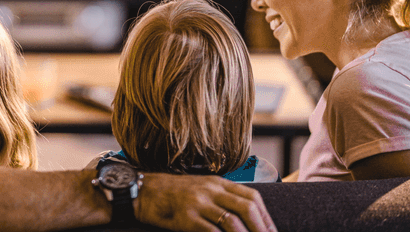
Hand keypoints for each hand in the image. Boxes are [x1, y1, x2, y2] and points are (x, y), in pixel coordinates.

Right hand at [136, 173, 276, 231]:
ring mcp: (198, 203)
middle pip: (246, 207)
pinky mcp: (186, 218)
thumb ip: (221, 197)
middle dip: (262, 228)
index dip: (266, 216)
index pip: (251, 196)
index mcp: (217, 182)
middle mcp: (210, 190)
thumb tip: (245, 216)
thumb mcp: (201, 188)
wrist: (143, 192)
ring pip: (232, 222)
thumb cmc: (173, 193)